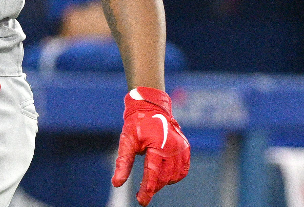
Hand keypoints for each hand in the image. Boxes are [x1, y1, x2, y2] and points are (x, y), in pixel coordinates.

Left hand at [112, 87, 190, 205]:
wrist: (150, 107)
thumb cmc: (136, 125)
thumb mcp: (126, 142)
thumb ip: (123, 163)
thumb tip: (117, 183)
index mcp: (158, 146)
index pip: (153, 174)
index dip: (147, 189)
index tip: (141, 201)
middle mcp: (173, 148)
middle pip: (164, 177)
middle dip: (153, 187)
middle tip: (143, 194)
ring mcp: (182, 148)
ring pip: (174, 175)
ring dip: (163, 182)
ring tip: (151, 182)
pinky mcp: (186, 148)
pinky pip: (183, 169)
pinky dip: (174, 176)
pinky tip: (164, 177)